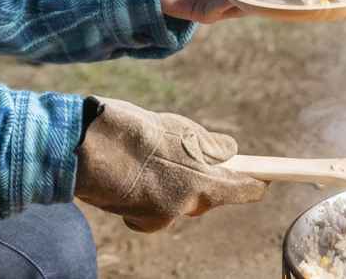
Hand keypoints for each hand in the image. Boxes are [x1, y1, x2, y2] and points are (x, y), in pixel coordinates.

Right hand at [75, 96, 266, 232]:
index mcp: (199, 183)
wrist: (83, 147)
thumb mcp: (177, 128)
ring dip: (169, 184)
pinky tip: (132, 171)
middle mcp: (181, 207)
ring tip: (150, 154)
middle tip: (188, 152)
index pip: (241, 190)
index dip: (254, 183)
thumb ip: (207, 144)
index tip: (263, 178)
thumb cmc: (130, 132)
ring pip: (174, 202)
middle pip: (204, 198)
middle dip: (200, 179)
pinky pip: (150, 207)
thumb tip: (228, 150)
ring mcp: (156, 216)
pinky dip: (146, 192)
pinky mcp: (133, 217)